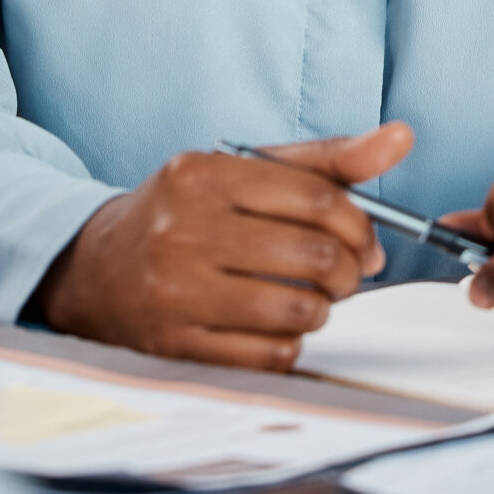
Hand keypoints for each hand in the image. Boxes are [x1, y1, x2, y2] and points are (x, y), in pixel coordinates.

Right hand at [28, 121, 410, 368]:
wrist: (93, 269)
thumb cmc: (184, 214)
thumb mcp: (242, 171)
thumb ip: (324, 159)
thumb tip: (400, 138)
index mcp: (201, 175)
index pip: (318, 199)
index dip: (360, 225)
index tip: (366, 241)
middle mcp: (183, 230)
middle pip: (315, 258)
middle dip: (350, 272)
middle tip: (346, 274)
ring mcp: (175, 292)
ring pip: (298, 312)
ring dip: (322, 310)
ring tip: (311, 299)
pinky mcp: (174, 346)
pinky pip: (269, 356)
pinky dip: (290, 344)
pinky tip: (277, 326)